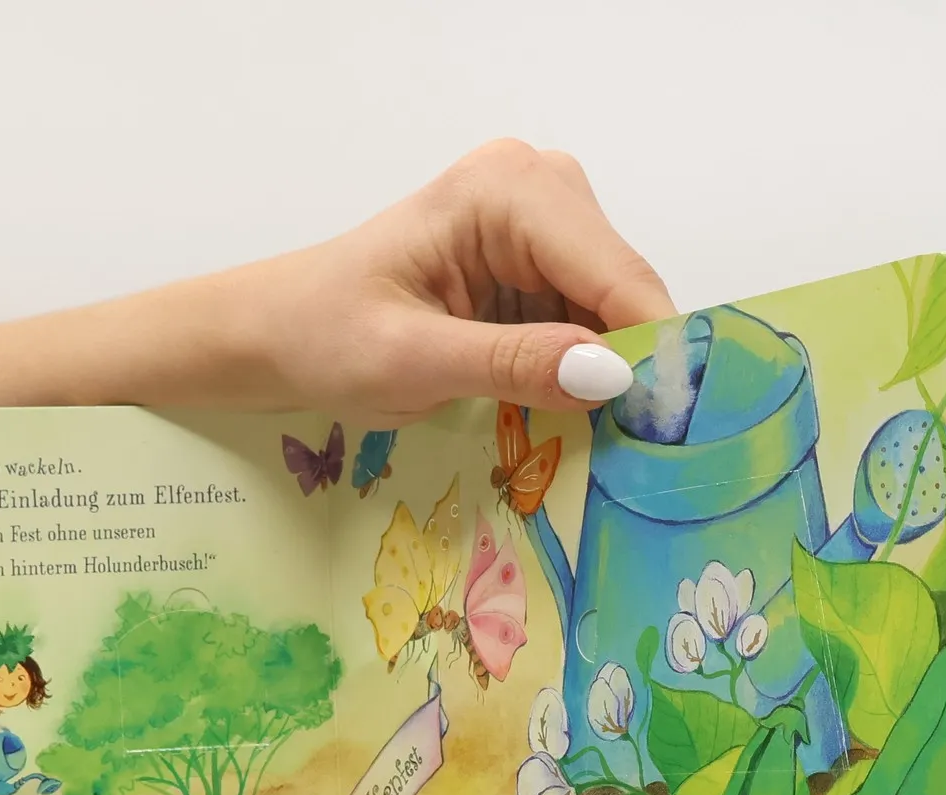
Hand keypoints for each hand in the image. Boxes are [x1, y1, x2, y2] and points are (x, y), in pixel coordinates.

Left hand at [200, 142, 675, 421]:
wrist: (272, 334)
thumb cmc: (322, 338)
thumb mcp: (414, 363)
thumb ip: (514, 364)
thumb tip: (610, 377)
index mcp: (507, 190)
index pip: (613, 273)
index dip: (652, 349)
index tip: (673, 427)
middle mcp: (536, 188)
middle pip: (622, 289)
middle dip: (631, 365)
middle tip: (637, 454)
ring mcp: (537, 225)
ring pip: (609, 312)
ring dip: (606, 376)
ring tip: (604, 447)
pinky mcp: (530, 265)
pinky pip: (581, 322)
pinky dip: (579, 373)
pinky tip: (567, 418)